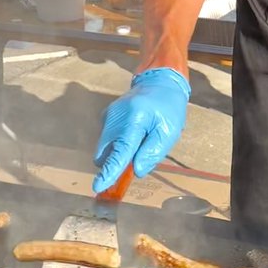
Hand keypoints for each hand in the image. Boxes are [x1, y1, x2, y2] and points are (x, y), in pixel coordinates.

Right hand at [93, 68, 190, 191]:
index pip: (119, 152)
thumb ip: (152, 152)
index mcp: (134, 120)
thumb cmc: (168, 107)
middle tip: (136, 161)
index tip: (98, 186)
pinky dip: (118, 145)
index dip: (109, 171)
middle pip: (105, 152)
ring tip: (141, 140)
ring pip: (106, 148)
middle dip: (115, 164)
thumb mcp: (168, 132)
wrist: (159, 81)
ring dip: (119, 153)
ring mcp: (108, 116)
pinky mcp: (106, 116)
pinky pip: (107, 140)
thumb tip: (135, 171)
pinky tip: (135, 134)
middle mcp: (115, 117)